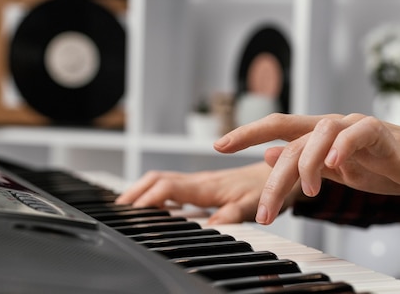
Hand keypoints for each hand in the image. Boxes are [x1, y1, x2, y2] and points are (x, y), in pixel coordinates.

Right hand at [115, 162, 302, 223]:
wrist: (281, 170)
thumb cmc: (269, 187)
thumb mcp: (253, 206)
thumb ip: (231, 215)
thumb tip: (210, 228)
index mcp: (207, 186)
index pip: (167, 188)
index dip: (148, 199)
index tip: (133, 213)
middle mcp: (200, 181)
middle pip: (158, 180)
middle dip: (135, 192)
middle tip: (118, 210)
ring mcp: (201, 182)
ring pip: (163, 180)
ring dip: (143, 191)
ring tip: (127, 207)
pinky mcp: (205, 185)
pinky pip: (174, 185)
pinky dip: (157, 192)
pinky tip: (155, 205)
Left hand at [213, 113, 399, 224]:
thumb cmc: (384, 166)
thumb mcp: (335, 170)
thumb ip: (305, 163)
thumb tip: (268, 157)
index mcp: (319, 136)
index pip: (277, 128)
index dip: (247, 134)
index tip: (218, 145)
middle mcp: (332, 126)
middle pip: (292, 139)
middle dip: (273, 177)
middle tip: (264, 212)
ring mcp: (355, 126)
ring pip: (319, 134)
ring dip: (307, 165)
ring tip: (307, 194)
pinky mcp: (380, 132)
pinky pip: (357, 132)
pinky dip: (343, 146)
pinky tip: (334, 164)